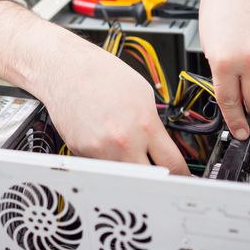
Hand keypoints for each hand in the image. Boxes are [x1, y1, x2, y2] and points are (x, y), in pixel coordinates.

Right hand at [0, 1, 189, 174]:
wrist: (65, 69)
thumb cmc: (101, 74)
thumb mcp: (142, 93)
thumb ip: (155, 123)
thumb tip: (164, 144)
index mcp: (144, 125)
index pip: (173, 164)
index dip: (183, 176)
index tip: (184, 179)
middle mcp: (123, 142)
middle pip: (150, 180)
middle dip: (158, 179)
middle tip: (161, 176)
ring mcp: (100, 152)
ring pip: (124, 179)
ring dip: (131, 173)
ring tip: (129, 155)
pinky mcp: (81, 154)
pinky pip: (101, 168)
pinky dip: (108, 163)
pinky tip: (105, 144)